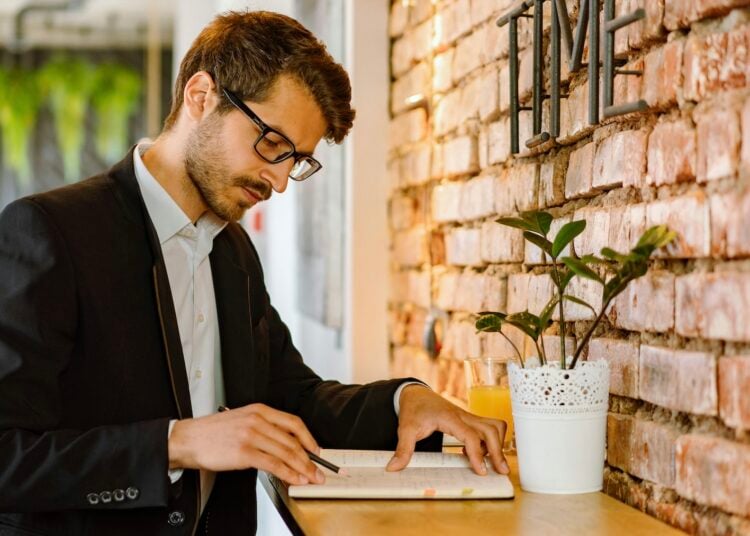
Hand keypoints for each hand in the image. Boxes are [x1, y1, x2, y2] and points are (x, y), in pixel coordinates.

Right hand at [168, 403, 324, 485]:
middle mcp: (258, 420)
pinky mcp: (244, 452)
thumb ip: (263, 427)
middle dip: (309, 458)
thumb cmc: (212, 432)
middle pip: (292, 440)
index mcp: (259, 410)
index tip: (316, 450)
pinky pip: (273, 464)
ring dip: (302, 468)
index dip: (308, 438)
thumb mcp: (241, 419)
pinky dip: (287, 473)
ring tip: (310, 478)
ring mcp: (251, 435)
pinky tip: (293, 479)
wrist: (188, 439)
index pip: (293, 422)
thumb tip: (284, 445)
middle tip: (318, 470)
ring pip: (285, 453)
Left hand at [386, 385, 509, 475]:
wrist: (415, 394)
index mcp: (450, 417)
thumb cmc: (413, 409)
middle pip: (491, 430)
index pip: (471, 436)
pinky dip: (491, 440)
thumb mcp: (405, 429)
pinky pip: (488, 427)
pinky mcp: (469, 419)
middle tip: (501, 471)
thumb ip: (403, 449)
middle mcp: (463, 416)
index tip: (481, 471)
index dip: (477, 454)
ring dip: (498, 443)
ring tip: (493, 462)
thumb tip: (393, 467)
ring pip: (494, 425)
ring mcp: (468, 416)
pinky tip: (479, 452)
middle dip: (499, 451)